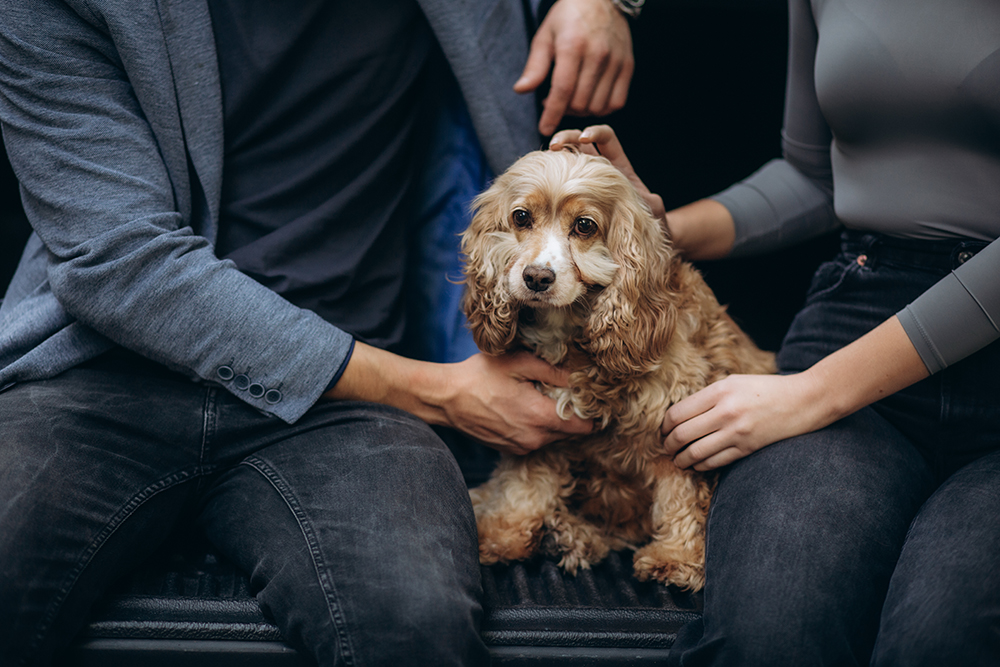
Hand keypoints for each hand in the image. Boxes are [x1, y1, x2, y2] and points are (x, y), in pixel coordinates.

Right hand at [442, 351, 592, 454]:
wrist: (447, 398)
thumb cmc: (480, 376)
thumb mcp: (519, 363)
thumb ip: (553, 371)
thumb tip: (578, 376)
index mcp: (540, 417)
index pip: (584, 426)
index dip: (589, 411)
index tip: (584, 397)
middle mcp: (534, 438)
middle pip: (570, 432)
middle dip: (570, 414)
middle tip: (560, 392)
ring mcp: (521, 447)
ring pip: (553, 437)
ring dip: (551, 421)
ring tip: (537, 398)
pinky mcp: (511, 450)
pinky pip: (535, 440)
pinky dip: (536, 428)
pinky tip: (521, 409)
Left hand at [515, 0, 633, 135]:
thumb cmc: (568, 17)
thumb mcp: (545, 36)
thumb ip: (535, 66)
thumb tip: (520, 90)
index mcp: (573, 46)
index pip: (562, 91)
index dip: (552, 114)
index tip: (544, 129)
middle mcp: (597, 54)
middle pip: (579, 102)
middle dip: (564, 110)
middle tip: (555, 101)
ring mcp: (615, 61)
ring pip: (597, 106)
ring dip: (582, 111)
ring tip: (572, 99)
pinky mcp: (627, 65)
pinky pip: (616, 102)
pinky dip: (602, 108)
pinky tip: (591, 99)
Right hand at [550, 124, 664, 219]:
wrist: (636, 233)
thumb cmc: (645, 218)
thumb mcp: (651, 208)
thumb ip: (650, 201)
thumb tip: (649, 200)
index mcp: (618, 165)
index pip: (607, 137)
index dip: (595, 132)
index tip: (584, 138)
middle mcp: (600, 169)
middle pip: (581, 142)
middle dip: (568, 137)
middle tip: (555, 145)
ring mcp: (586, 181)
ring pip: (569, 159)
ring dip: (556, 154)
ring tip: (545, 158)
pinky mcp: (575, 195)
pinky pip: (562, 180)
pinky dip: (552, 176)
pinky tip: (542, 179)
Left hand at [662, 373, 827, 470]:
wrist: (804, 400)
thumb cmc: (765, 388)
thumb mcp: (733, 382)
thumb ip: (707, 396)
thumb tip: (679, 416)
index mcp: (719, 391)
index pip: (678, 414)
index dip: (664, 426)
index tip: (662, 431)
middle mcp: (726, 412)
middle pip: (682, 435)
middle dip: (668, 444)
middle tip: (665, 447)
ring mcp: (737, 432)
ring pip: (695, 453)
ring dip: (681, 459)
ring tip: (677, 460)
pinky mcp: (747, 448)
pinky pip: (715, 462)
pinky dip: (700, 465)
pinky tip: (696, 464)